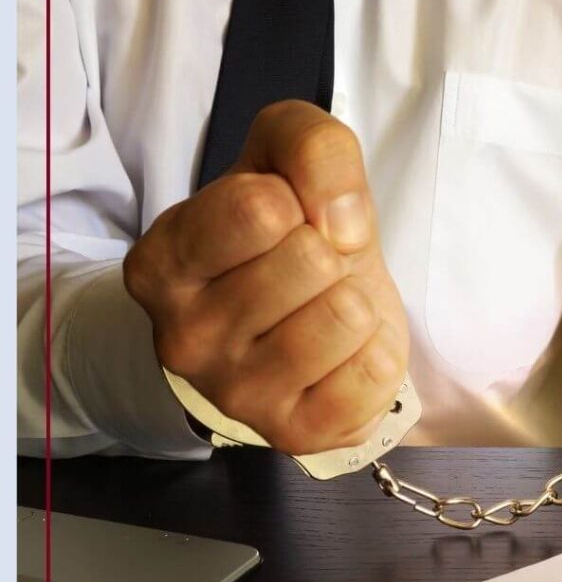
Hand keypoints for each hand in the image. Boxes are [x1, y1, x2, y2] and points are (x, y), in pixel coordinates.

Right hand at [124, 100, 408, 453]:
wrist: (287, 323)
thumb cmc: (278, 240)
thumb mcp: (283, 162)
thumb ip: (312, 147)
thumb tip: (342, 224)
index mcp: (164, 263)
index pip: (259, 208)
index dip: (299, 200)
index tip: (287, 221)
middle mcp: (184, 337)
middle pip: (310, 260)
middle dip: (328, 253)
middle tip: (308, 273)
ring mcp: (237, 395)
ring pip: (345, 316)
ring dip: (355, 300)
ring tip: (325, 309)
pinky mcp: (294, 433)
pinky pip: (374, 373)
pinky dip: (377, 353)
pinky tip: (344, 354)